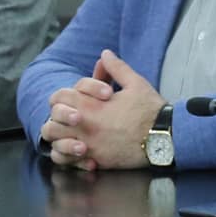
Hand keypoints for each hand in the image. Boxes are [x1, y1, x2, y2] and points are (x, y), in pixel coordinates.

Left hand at [39, 50, 165, 170]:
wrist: (164, 137)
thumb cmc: (150, 110)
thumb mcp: (135, 83)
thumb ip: (116, 68)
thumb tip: (105, 54)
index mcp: (91, 106)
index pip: (60, 98)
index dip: (65, 96)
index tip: (77, 98)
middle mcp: (85, 127)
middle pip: (51, 124)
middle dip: (57, 119)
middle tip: (69, 117)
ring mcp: (89, 146)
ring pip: (56, 145)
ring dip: (59, 138)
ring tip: (70, 134)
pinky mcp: (96, 160)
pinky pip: (69, 162)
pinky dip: (68, 156)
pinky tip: (77, 150)